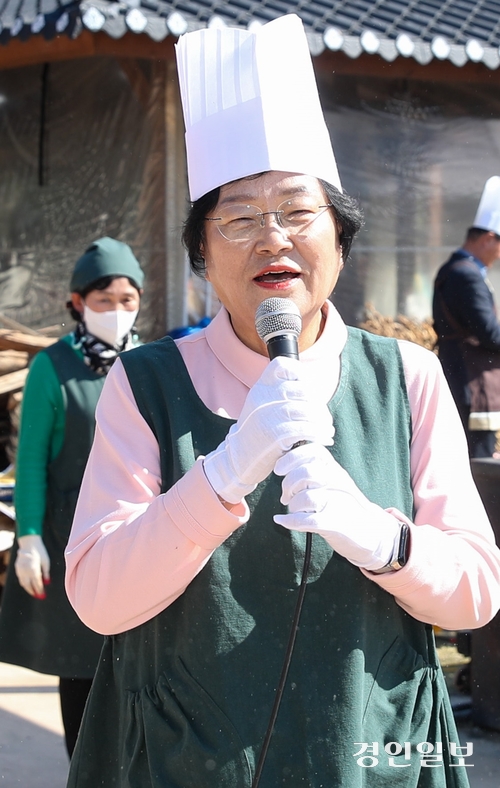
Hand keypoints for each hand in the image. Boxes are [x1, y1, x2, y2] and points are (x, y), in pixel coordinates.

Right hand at [15, 535, 50, 597]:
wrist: (29, 543)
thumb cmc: (40, 551)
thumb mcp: (46, 561)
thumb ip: (46, 573)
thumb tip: (47, 582)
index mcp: (34, 569)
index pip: (37, 583)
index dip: (40, 590)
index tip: (43, 595)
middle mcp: (26, 570)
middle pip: (29, 585)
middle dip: (34, 592)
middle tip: (38, 596)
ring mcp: (20, 569)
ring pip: (23, 583)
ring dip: (28, 589)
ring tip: (33, 592)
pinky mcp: (17, 568)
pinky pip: (20, 578)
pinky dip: (24, 583)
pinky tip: (28, 585)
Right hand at [203, 357, 333, 503]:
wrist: (238, 459)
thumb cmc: (258, 433)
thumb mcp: (262, 407)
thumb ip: (280, 395)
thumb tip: (311, 388)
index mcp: (260, 388)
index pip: (281, 365)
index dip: (300, 372)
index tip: (309, 390)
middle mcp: (262, 398)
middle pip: (302, 390)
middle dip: (319, 405)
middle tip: (325, 418)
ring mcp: (267, 415)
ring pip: (306, 410)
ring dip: (322, 421)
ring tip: (327, 429)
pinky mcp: (274, 434)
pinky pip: (304, 429)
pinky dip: (319, 434)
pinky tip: (324, 439)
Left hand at [273, 443, 400, 570]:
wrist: (372, 533)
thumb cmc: (345, 505)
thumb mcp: (333, 482)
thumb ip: (314, 469)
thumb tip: (282, 462)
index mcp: (336, 469)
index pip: (313, 451)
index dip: (292, 457)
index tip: (279, 469)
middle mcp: (338, 482)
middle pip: (306, 472)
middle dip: (288, 484)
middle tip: (286, 496)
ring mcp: (338, 503)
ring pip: (305, 497)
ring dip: (292, 505)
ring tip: (293, 510)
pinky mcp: (336, 524)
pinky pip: (307, 520)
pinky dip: (290, 521)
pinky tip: (280, 521)